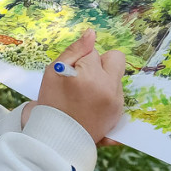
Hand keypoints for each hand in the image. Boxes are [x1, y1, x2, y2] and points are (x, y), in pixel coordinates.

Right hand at [33, 28, 126, 143]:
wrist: (56, 138)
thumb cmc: (51, 102)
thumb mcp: (53, 71)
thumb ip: (75, 50)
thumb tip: (92, 33)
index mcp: (90, 75)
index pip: (93, 51)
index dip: (79, 59)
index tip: (71, 73)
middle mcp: (108, 87)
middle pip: (116, 58)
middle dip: (101, 63)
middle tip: (84, 77)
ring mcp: (116, 101)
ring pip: (117, 76)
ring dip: (104, 80)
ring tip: (86, 95)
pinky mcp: (119, 113)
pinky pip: (118, 92)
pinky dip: (107, 94)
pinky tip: (92, 103)